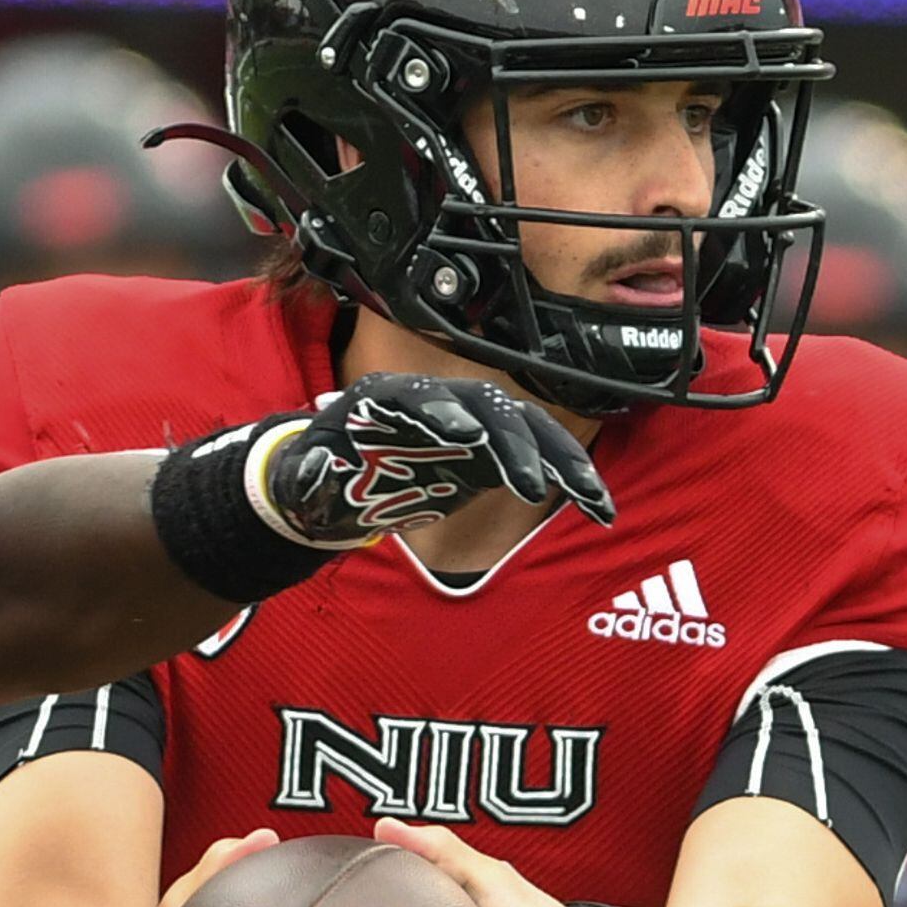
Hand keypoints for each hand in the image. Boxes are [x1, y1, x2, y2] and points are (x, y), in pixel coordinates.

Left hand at [245, 373, 613, 540]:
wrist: (346, 477)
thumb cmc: (323, 471)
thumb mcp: (308, 475)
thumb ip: (312, 476)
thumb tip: (315, 474)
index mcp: (390, 399)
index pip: (422, 398)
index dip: (444, 413)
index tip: (465, 437)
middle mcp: (440, 404)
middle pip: (489, 409)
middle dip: (513, 443)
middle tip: (529, 485)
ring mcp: (473, 424)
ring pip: (528, 430)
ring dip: (561, 461)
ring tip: (590, 497)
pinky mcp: (495, 453)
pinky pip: (541, 460)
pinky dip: (570, 480)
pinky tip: (598, 508)